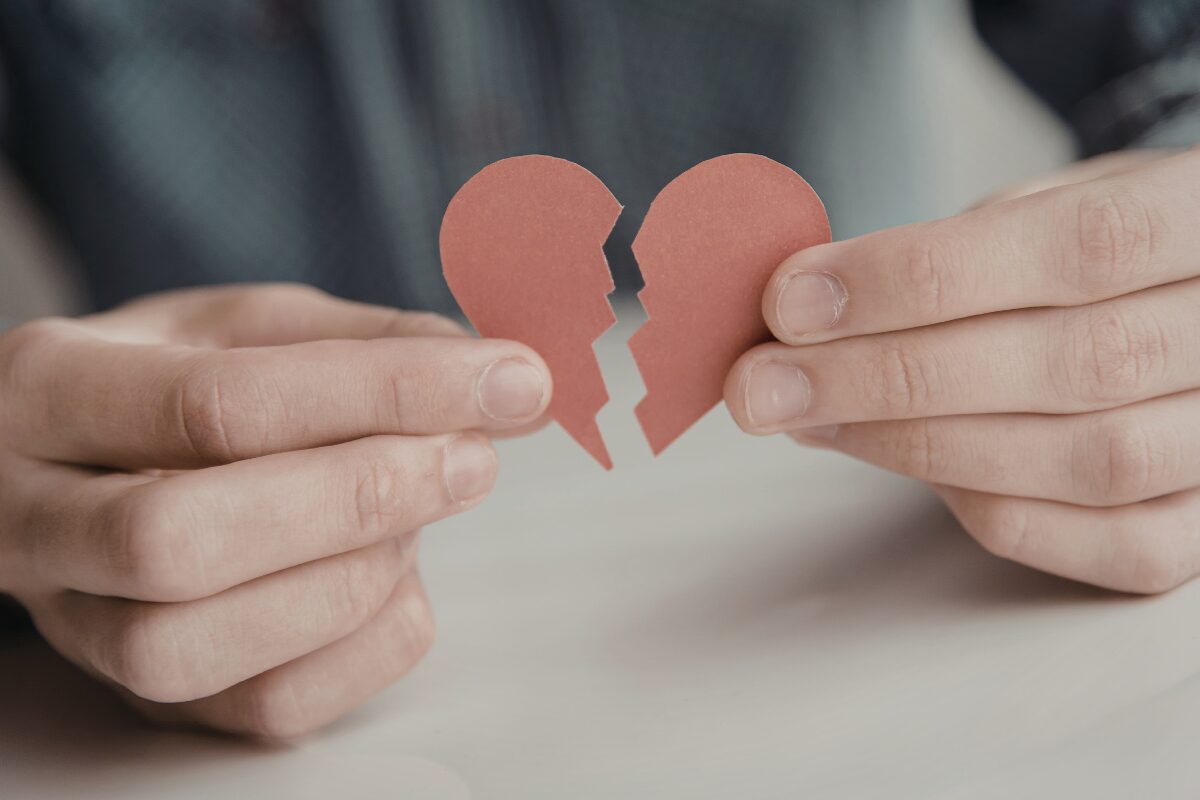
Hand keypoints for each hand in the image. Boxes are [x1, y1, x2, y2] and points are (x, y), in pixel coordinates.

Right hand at [0, 284, 550, 735]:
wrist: (93, 459)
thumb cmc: (180, 382)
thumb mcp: (255, 327)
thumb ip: (370, 344)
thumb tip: (502, 380)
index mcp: (51, 389)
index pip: (219, 404)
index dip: (384, 393)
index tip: (509, 381)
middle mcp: (32, 518)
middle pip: (180, 540)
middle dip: (355, 500)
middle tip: (472, 461)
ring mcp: (75, 623)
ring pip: (194, 646)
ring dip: (351, 579)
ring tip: (423, 511)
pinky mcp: (145, 698)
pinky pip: (259, 710)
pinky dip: (364, 648)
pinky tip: (400, 579)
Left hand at [725, 148, 1199, 593]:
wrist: (1198, 294)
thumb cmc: (1106, 245)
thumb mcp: (1054, 203)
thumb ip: (953, 252)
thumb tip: (808, 308)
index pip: (1081, 247)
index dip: (921, 278)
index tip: (792, 299)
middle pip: (1070, 365)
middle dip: (888, 375)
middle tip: (763, 382)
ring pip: (1083, 461)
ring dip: (915, 443)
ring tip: (807, 416)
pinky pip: (1105, 543)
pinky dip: (983, 505)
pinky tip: (898, 461)